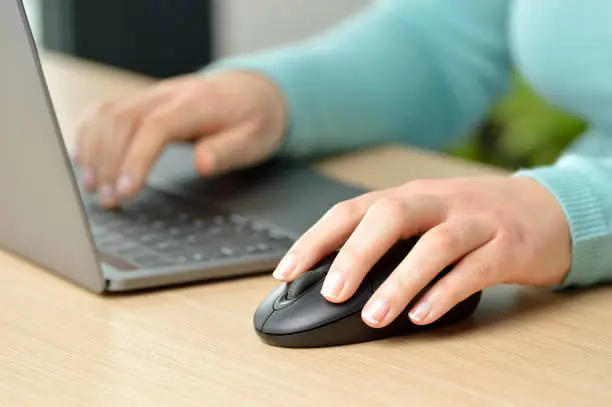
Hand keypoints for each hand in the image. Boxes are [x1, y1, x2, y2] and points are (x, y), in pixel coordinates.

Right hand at [73, 70, 286, 207]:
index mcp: (197, 103)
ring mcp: (153, 95)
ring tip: (95, 188)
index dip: (136, 158)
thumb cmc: (255, 118)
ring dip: (96, 151)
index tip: (127, 191)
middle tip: (109, 201)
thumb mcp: (255, 139)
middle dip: (110, 163)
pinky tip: (86, 161)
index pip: (156, 127)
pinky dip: (91, 135)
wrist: (253, 91)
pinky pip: (108, 112)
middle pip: (123, 121)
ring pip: (109, 115)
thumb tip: (203, 163)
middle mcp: (169, 94)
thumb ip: (229, 151)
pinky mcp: (144, 102)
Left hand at [272, 176, 571, 327]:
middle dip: (355, 254)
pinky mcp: (506, 247)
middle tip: (331, 293)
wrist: (545, 208)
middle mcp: (437, 202)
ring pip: (433, 245)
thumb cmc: (471, 217)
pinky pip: (473, 270)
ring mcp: (474, 222)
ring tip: (373, 316)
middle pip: (391, 215)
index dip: (316, 239)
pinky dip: (444, 293)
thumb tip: (334, 276)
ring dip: (399, 282)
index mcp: (409, 196)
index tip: (286, 271)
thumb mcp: (424, 217)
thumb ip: (385, 239)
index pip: (352, 210)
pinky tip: (422, 315)